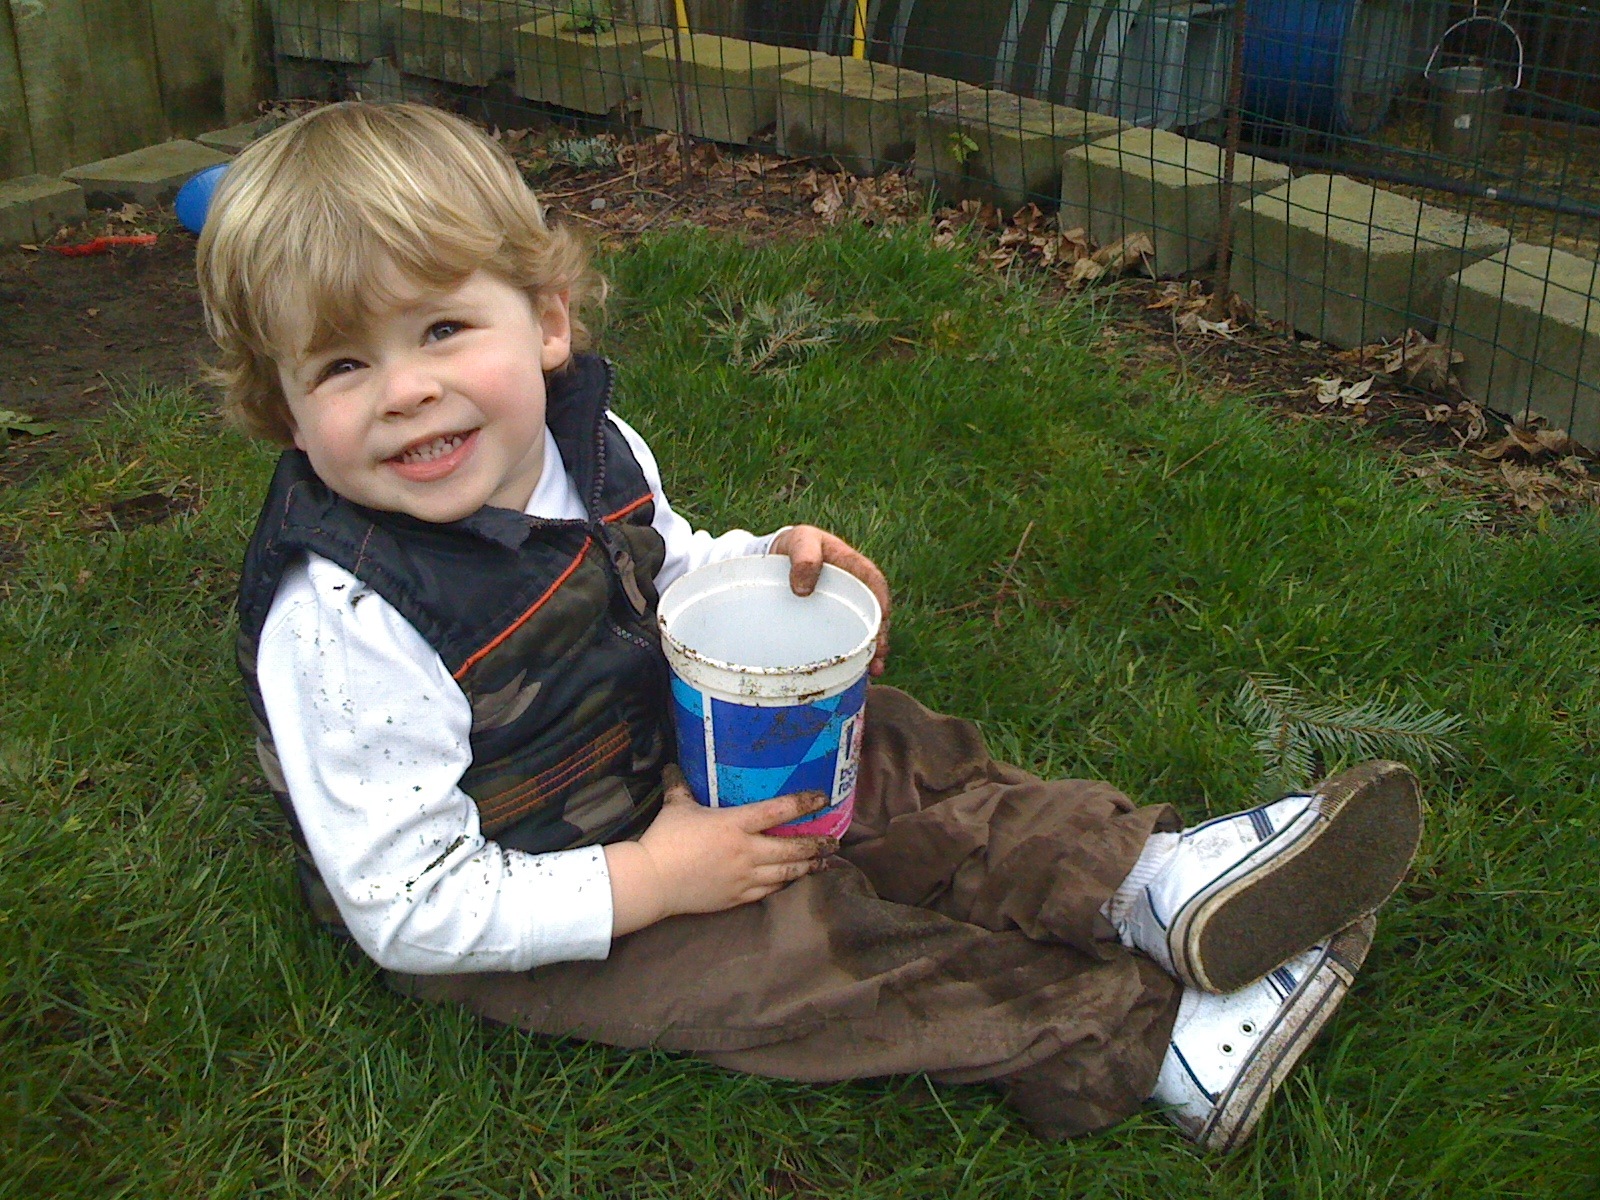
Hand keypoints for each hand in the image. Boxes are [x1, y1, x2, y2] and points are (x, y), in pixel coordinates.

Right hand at [605, 766, 836, 935]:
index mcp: (734, 823)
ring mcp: (744, 876)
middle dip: (818, 843)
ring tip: (825, 862)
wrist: (653, 881)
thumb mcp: (676, 806)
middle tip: (835, 840)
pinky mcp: (737, 897)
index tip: (823, 798)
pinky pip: (770, 892)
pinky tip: (795, 881)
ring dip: (809, 866)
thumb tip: (671, 766)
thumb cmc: (664, 840)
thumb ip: (681, 786)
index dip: (804, 803)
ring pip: (787, 872)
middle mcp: (746, 850)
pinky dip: (786, 885)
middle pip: (792, 847)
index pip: (778, 810)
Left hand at [769, 524, 890, 676]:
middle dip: (880, 636)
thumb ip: (804, 556)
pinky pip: (844, 637)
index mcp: (852, 565)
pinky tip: (852, 673)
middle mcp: (852, 588)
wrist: (772, 555)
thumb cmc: (790, 544)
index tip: (882, 622)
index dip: (882, 602)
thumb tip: (803, 589)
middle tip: (878, 658)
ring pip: (862, 629)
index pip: (874, 583)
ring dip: (870, 650)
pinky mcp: (828, 621)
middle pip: (874, 613)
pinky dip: (851, 655)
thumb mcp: (799, 540)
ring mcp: (842, 606)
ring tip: (872, 672)